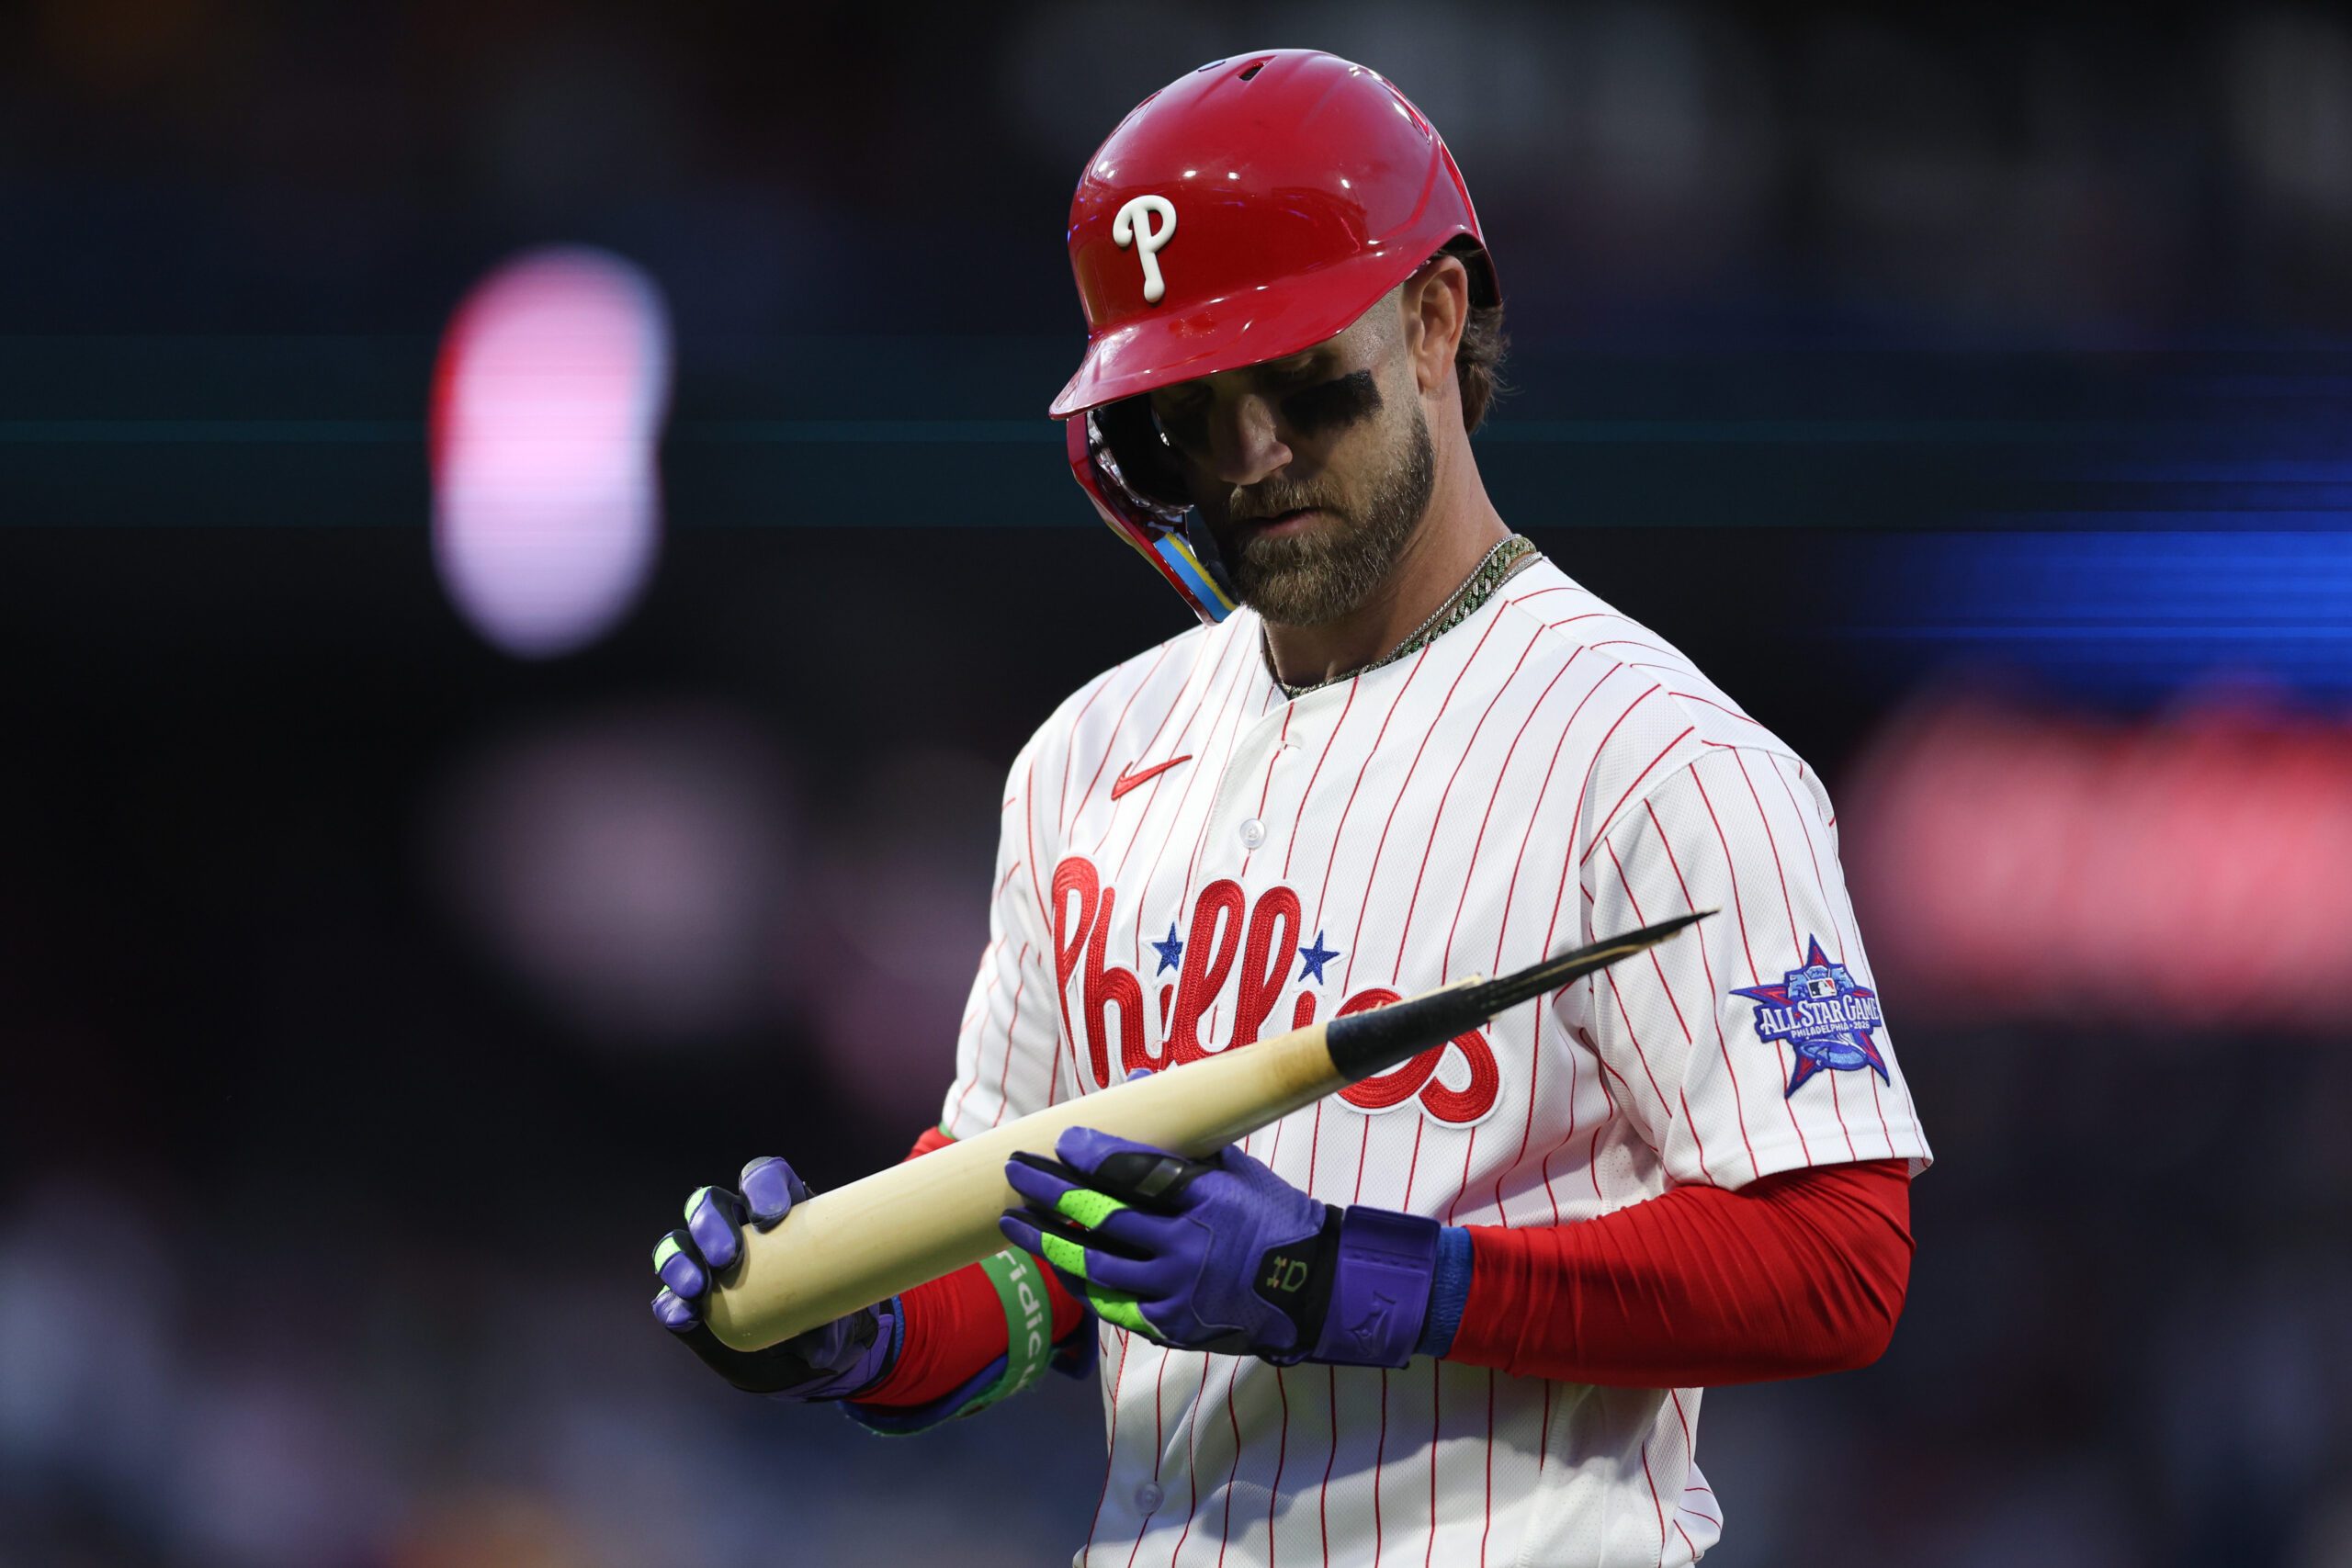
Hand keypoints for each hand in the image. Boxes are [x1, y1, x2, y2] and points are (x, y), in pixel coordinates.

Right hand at [651, 1156, 898, 1397]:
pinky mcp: (687, 1302)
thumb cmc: (824, 1317)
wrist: (802, 1359)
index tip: (772, 1217)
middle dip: (711, 1224)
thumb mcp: (837, 1315)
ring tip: (696, 1288)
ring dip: (681, 1260)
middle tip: (726, 1257)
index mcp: (777, 1211)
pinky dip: (671, 1305)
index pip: (762, 1178)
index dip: (761, 1186)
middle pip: (710, 1204)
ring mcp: (704, 1264)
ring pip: (680, 1243)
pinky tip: (683, 1316)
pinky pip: (668, 1297)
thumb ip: (830, 1323)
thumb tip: (816, 1345)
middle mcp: (735, 1228)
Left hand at [998, 1127, 1439, 1366]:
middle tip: (1018, 1169)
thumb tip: (1139, 1077)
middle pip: (1102, 1215)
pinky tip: (1056, 1262)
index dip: (1090, 1154)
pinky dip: (1080, 1281)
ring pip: (1095, 1264)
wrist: (1309, 1289)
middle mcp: (1188, 1245)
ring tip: (1015, 1221)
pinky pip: (1111, 1303)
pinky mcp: (1170, 1325)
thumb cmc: (1271, 1216)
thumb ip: (1186, 1131)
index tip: (1061, 1137)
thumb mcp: (1238, 1165)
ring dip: (1048, 1240)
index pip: (1134, 1171)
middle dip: (1051, 1190)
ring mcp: (1177, 1290)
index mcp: (1207, 1198)